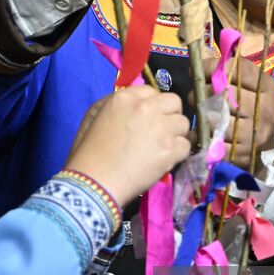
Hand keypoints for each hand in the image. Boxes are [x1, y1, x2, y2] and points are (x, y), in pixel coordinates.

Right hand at [66, 85, 190, 206]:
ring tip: (161, 148)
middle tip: (159, 132)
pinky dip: (178, 154)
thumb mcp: (93, 116)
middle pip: (174, 103)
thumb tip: (137, 103)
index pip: (152, 91)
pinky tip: (164, 161)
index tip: (148, 119)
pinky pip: (186, 145)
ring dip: (175, 135)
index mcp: (125, 98)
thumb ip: (116, 103)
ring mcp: (161, 128)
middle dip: (169, 115)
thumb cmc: (87, 153)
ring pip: (184, 124)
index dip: (152, 106)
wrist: (94, 183)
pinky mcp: (170, 149)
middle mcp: (147, 108)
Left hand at [203, 56, 273, 171]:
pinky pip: (212, 141)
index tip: (200, 69)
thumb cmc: (252, 108)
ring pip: (216, 118)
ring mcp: (255, 134)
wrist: (264, 145)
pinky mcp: (242, 153)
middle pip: (224, 94)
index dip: (213, 67)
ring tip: (200, 114)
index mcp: (268, 88)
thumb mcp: (250, 85)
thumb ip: (231, 70)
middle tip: (196, 96)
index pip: (237, 69)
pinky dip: (201, 136)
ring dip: (202, 115)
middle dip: (203, 93)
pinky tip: (201, 132)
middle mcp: (265, 110)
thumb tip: (200, 61)